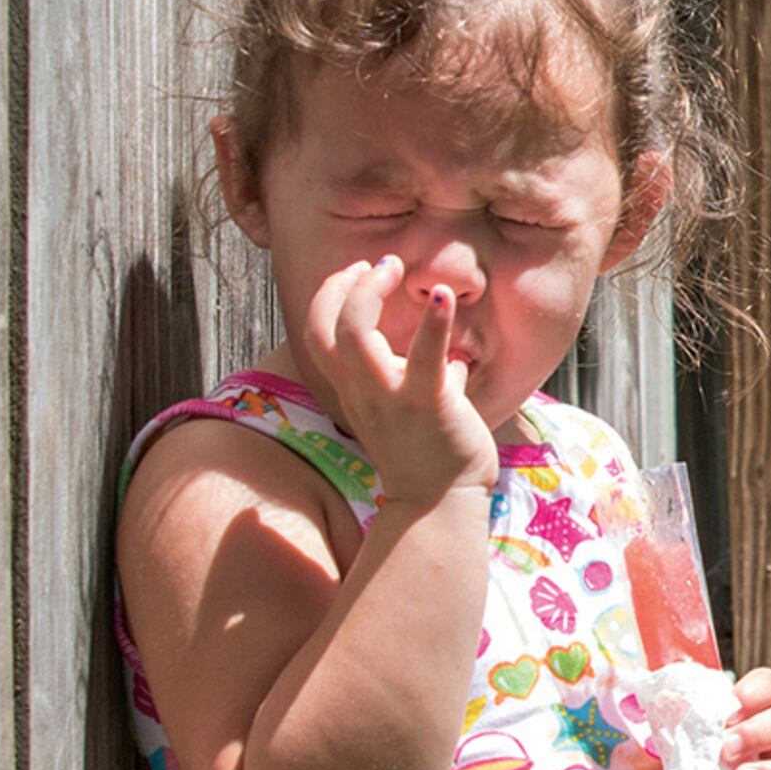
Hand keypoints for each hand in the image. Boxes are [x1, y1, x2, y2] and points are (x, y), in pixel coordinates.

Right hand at [304, 255, 501, 503]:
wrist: (440, 504)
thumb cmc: (432, 454)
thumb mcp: (415, 409)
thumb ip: (426, 379)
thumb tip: (452, 362)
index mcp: (354, 389)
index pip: (318, 333)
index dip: (331, 295)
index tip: (362, 273)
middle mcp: (361, 391)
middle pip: (324, 327)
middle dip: (343, 285)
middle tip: (378, 265)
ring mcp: (390, 397)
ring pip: (355, 335)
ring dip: (370, 292)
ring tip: (396, 267)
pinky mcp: (428, 403)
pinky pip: (424, 357)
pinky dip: (433, 321)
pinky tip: (443, 295)